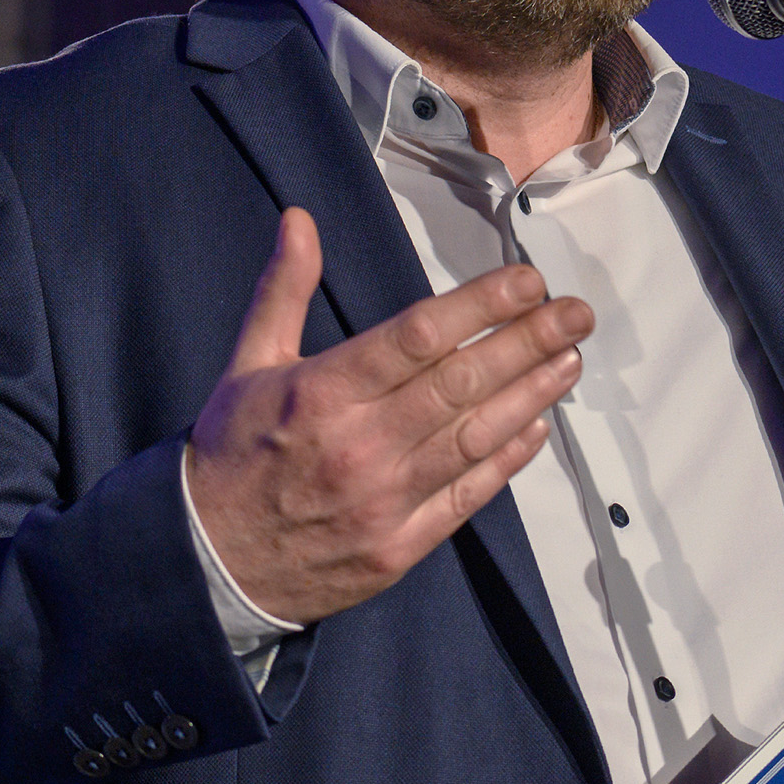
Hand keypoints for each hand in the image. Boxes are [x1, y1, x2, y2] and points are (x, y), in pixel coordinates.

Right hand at [184, 209, 591, 623]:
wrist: (208, 563)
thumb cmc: (231, 455)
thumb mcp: (247, 364)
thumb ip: (284, 291)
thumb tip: (300, 220)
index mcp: (322, 393)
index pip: (419, 338)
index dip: (481, 306)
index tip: (528, 281)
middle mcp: (359, 445)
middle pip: (461, 384)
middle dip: (528, 342)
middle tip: (575, 313)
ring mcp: (383, 501)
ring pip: (474, 438)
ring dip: (531, 395)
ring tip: (570, 360)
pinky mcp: (398, 547)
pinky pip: (465, 497)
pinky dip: (506, 461)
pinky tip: (538, 427)